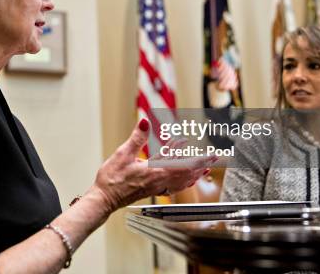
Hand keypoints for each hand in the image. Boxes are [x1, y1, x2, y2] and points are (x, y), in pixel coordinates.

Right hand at [90, 119, 217, 214]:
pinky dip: (184, 182)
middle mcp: (160, 181)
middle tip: (215, 158)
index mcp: (155, 171)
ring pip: (182, 181)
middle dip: (202, 165)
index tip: (210, 153)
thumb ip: (137, 137)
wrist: (104, 199)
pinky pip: (174, 187)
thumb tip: (145, 121)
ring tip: (205, 169)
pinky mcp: (153, 191)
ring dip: (195, 174)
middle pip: (187, 173)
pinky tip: (186, 181)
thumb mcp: (122, 153)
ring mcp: (157, 187)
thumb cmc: (112, 178)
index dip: (199, 158)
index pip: (183, 164)